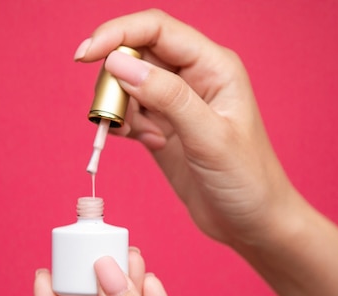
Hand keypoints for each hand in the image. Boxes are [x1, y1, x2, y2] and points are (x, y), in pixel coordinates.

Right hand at [74, 9, 303, 246]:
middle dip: (114, 80)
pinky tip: (145, 142)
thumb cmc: (248, 180)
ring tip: (140, 136)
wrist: (252, 222)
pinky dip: (124, 126)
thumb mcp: (209, 138)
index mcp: (213, 66)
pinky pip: (130, 113)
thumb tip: (119, 64)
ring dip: (119, 108)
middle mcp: (194, 77)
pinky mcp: (164, 127)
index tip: (85, 56)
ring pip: (128, 85)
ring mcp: (177, 103)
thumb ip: (167, 98)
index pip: (156, 30)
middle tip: (111, 114)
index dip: (117, 34)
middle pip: (137, 55)